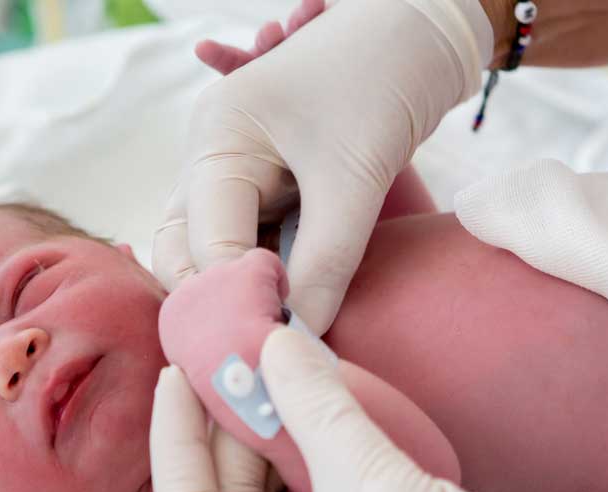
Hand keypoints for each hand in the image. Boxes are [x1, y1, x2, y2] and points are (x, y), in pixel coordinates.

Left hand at [150, 327, 607, 491]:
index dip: (177, 438)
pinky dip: (317, 476)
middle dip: (229, 440)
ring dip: (276, 455)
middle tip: (237, 367)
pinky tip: (329, 428)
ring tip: (280, 385)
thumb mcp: (377, 482)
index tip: (181, 371)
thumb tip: (274, 340)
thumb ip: (317, 404)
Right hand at [153, 0, 493, 333]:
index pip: (203, 244)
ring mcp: (236, 172)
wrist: (424, 31)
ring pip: (215, 252)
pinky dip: (266, 275)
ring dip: (242, 291)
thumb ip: (325, 263)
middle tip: (263, 344)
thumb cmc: (381, 81)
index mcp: (215, 142)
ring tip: (279, 332)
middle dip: (215, 299)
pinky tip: (292, 304)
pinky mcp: (268, 185)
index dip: (236, 298)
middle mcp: (212, 158)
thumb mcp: (353, 179)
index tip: (278, 344)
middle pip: (184, 251)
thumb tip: (300, 340)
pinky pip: (250, 242)